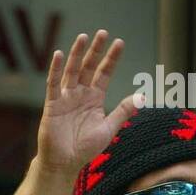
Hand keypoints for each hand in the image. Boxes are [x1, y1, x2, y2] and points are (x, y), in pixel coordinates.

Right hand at [35, 30, 138, 175]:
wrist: (66, 162)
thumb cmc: (86, 146)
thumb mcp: (109, 127)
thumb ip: (123, 111)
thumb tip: (142, 96)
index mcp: (94, 98)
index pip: (104, 73)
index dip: (111, 59)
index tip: (119, 43)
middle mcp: (80, 94)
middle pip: (89, 67)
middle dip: (95, 50)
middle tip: (102, 32)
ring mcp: (65, 97)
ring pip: (72, 71)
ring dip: (77, 54)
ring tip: (83, 37)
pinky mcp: (53, 104)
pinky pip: (54, 84)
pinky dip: (57, 69)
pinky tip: (61, 55)